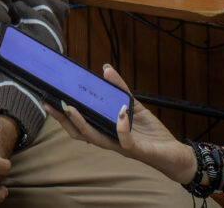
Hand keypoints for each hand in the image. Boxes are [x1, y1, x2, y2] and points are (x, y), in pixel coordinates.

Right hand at [44, 64, 195, 183]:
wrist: (175, 154)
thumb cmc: (151, 132)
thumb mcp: (133, 106)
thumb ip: (119, 88)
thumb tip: (106, 68)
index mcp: (104, 130)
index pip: (77, 124)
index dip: (61, 114)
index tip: (47, 99)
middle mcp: (108, 139)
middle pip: (78, 132)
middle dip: (62, 120)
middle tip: (49, 104)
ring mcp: (120, 146)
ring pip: (94, 138)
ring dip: (80, 124)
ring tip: (71, 109)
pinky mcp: (137, 150)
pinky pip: (125, 140)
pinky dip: (121, 127)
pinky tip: (120, 112)